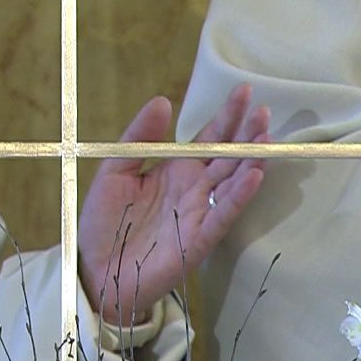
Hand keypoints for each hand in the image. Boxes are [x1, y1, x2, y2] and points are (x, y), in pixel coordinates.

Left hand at [78, 83, 268, 326]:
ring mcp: (199, 213)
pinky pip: (223, 213)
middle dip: (246, 133)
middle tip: (264, 110)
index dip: (226, 116)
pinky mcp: (199, 238)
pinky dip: (239, 195)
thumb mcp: (115, 169)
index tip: (244, 91)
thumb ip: (140, 137)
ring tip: (266, 138)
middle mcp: (193, 188)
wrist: (94, 269)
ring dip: (250, 161)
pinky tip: (254, 174)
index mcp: (175, 170)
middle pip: (227, 156)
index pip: (208, 138)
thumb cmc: (105, 221)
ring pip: (232, 182)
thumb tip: (162, 100)